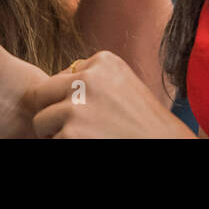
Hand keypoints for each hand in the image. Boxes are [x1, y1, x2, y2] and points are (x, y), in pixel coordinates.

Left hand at [25, 50, 193, 137]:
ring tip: (86, 137)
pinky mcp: (71, 134)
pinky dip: (65, 146)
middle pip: (42, 93)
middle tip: (74, 128)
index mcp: (103, 60)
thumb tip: (50, 84)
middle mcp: (88, 79)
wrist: (167, 147)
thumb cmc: (144, 124)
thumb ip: (91, 78)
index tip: (97, 113)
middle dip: (51, 112)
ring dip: (55, 133)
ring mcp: (77, 107)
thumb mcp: (122, 85)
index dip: (70, 100)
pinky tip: (90, 144)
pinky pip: (52, 141)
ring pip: (42, 120)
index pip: (62, 77)